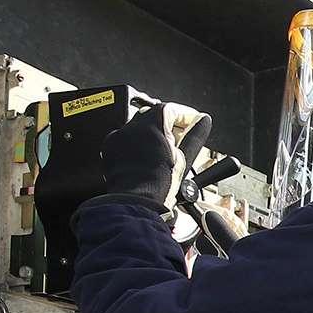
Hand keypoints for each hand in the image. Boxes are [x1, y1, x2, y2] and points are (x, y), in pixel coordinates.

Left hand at [97, 105, 211, 213]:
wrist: (136, 203)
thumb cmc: (159, 186)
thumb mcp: (184, 158)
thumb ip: (194, 135)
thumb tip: (202, 120)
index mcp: (152, 123)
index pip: (172, 109)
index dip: (186, 116)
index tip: (194, 122)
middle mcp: (132, 126)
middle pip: (154, 117)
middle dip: (169, 127)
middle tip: (181, 142)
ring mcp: (118, 137)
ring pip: (140, 129)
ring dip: (153, 136)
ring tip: (163, 155)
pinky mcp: (110, 149)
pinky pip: (126, 140)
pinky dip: (137, 146)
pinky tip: (146, 161)